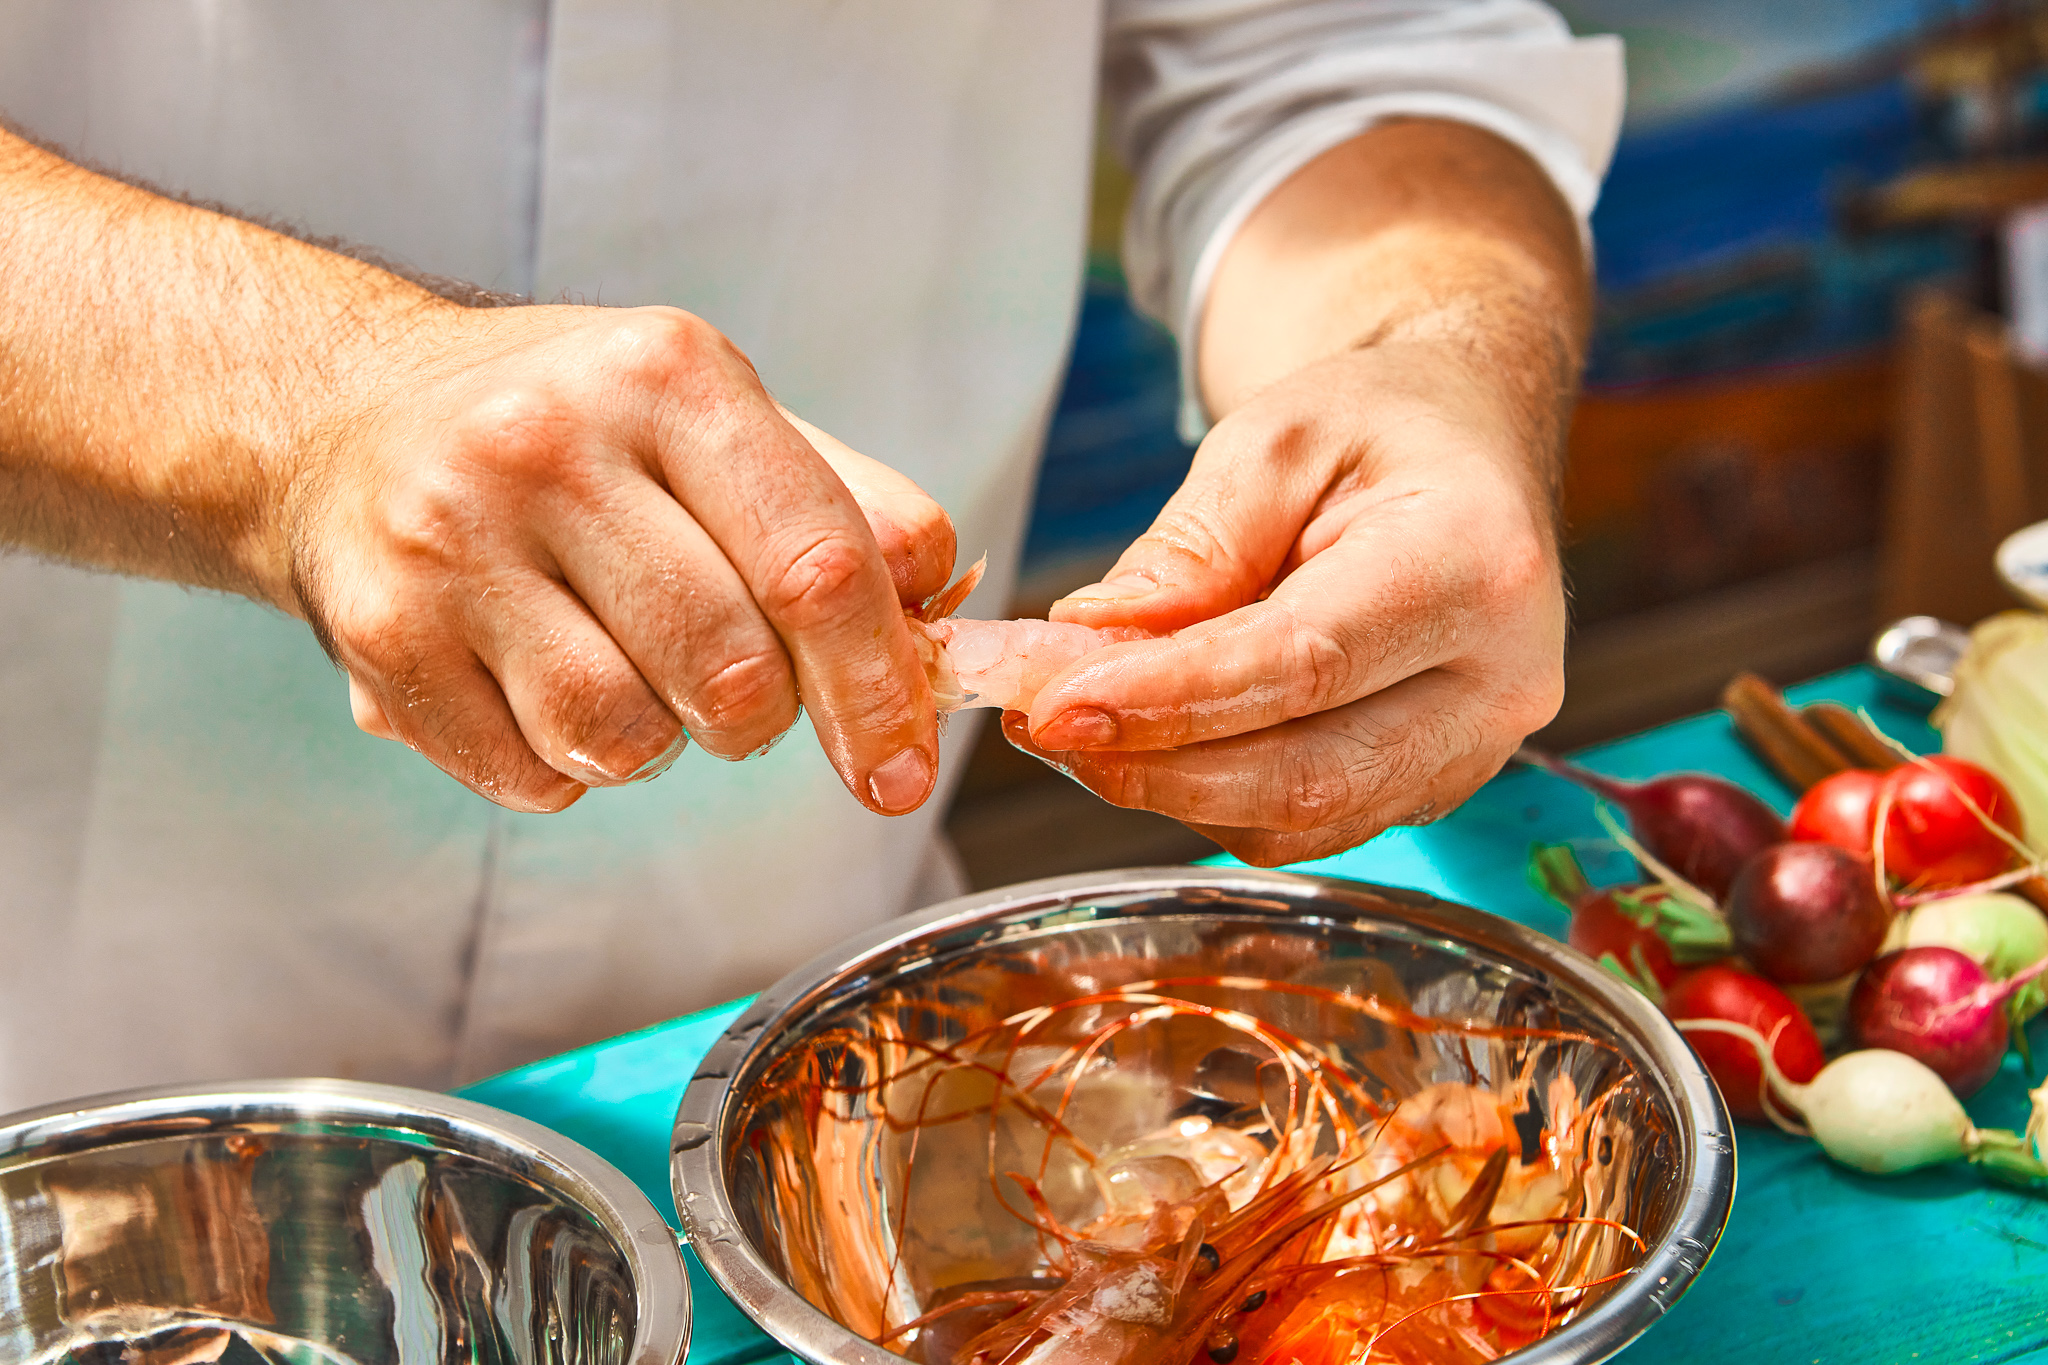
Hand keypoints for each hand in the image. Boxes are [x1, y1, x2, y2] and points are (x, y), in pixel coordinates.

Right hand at [288, 303, 953, 813]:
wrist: (341, 415)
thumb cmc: (570, 431)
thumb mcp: (713, 415)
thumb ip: (847, 503)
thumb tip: (938, 610)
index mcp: (668, 375)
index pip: (819, 561)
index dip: (879, 687)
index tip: (901, 770)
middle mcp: (549, 443)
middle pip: (731, 670)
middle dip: (760, 717)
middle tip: (732, 688)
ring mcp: (451, 539)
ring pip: (627, 738)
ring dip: (657, 743)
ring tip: (622, 669)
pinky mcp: (382, 633)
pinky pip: (531, 775)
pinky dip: (562, 766)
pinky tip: (533, 684)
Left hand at [1005, 340, 1564, 864]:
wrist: (1464, 445)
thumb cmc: (1378, 427)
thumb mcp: (1276, 439)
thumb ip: (1190, 548)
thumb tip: (1093, 645)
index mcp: (1474, 565)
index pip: (1303, 663)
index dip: (1171, 699)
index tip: (1058, 704)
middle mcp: (1499, 679)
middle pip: (1310, 773)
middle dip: (1158, 767)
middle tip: (1045, 725)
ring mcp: (1477, 746)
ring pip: (1304, 820)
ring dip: (1170, 790)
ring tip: (1076, 726)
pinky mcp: (1434, 782)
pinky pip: (1310, 824)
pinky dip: (1212, 796)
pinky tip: (1146, 742)